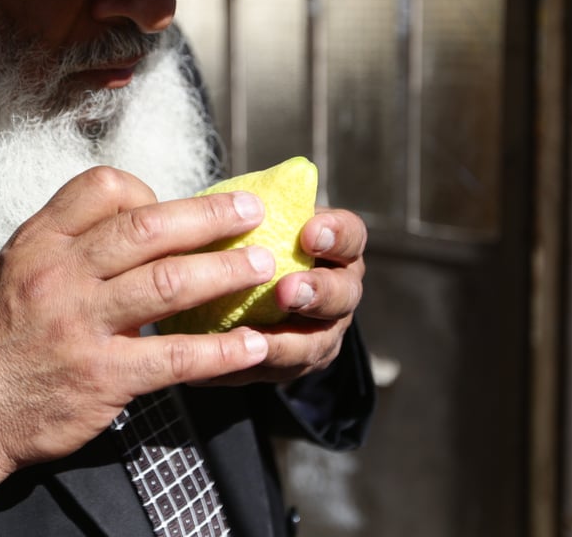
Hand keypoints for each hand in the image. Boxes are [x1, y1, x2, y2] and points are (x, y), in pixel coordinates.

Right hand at [0, 166, 276, 519]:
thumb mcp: (16, 270)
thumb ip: (68, 242)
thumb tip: (133, 219)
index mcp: (40, 242)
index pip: (102, 187)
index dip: (149, 190)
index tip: (176, 205)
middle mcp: (60, 275)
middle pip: (148, 228)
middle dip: (209, 216)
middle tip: (252, 211)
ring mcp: (82, 325)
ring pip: (168, 284)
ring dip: (225, 272)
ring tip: (262, 267)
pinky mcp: (104, 376)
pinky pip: (174, 356)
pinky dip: (220, 350)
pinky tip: (251, 344)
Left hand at [197, 207, 366, 386]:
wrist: (250, 289)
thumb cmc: (254, 239)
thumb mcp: (258, 217)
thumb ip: (249, 205)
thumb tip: (223, 198)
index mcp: (336, 247)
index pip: (351, 236)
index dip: (336, 235)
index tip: (309, 233)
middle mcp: (340, 291)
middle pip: (343, 295)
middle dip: (317, 293)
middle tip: (286, 291)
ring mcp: (323, 332)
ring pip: (315, 344)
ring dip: (285, 343)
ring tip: (253, 341)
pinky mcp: (296, 366)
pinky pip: (276, 373)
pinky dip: (248, 369)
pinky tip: (220, 367)